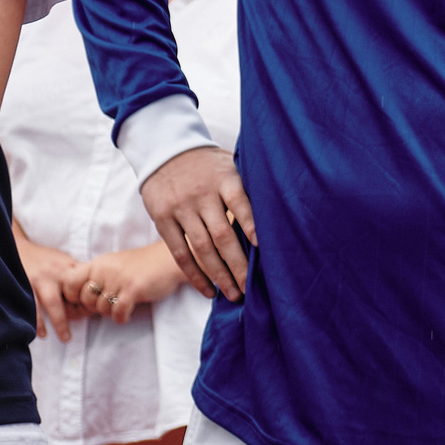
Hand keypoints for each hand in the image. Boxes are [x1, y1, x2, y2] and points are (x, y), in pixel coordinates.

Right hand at [13, 223, 87, 340]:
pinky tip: (41, 333)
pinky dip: (37, 322)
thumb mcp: (63, 261)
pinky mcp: (23, 285)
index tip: (94, 314)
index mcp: (68, 266)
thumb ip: (76, 275)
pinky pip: (32, 307)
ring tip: (65, 338)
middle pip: (72, 294)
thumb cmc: (43, 258)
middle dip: (79, 313)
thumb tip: (93, 295)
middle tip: (89, 325)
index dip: (90, 301)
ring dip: (60, 322)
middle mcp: (56, 272)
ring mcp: (39, 278)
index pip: (85, 285)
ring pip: (53, 303)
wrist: (15, 247)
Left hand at [78, 244, 186, 322]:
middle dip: (94, 308)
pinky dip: (120, 318)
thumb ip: (96, 276)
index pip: (69, 281)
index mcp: (98, 263)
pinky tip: (125, 315)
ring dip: (109, 313)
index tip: (86, 300)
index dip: (73, 295)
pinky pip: (118, 312)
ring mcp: (120, 279)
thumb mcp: (114, 264)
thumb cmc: (141, 265)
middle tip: (107, 306)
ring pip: (101, 308)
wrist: (169, 260)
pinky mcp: (134, 289)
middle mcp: (106, 269)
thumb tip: (77, 298)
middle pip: (86, 299)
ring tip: (119, 309)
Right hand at [139, 145, 255, 300]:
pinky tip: (208, 289)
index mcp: (224, 179)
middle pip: (222, 235)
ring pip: (201, 248)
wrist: (165, 150)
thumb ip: (248, 185)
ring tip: (233, 293)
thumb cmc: (208, 163)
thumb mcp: (230, 163)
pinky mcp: (163, 220)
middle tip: (250, 287)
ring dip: (218, 275)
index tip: (263, 246)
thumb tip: (281, 209)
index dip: (251, 224)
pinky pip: (179, 253)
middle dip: (238, 264)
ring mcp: (181, 209)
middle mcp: (202, 196)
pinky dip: (194, 274)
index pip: (240, 203)